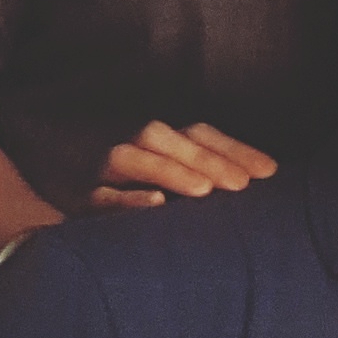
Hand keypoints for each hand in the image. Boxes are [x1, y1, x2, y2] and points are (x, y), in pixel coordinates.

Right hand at [84, 121, 275, 210]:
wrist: (67, 196)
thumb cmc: (142, 196)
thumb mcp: (176, 179)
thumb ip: (211, 174)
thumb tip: (266, 178)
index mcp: (161, 141)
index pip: (199, 134)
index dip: (235, 149)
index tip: (271, 172)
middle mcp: (133, 148)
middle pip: (167, 139)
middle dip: (207, 159)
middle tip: (242, 184)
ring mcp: (104, 172)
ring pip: (132, 159)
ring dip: (170, 170)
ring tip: (203, 191)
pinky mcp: (80, 199)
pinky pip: (102, 195)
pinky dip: (128, 198)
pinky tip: (157, 204)